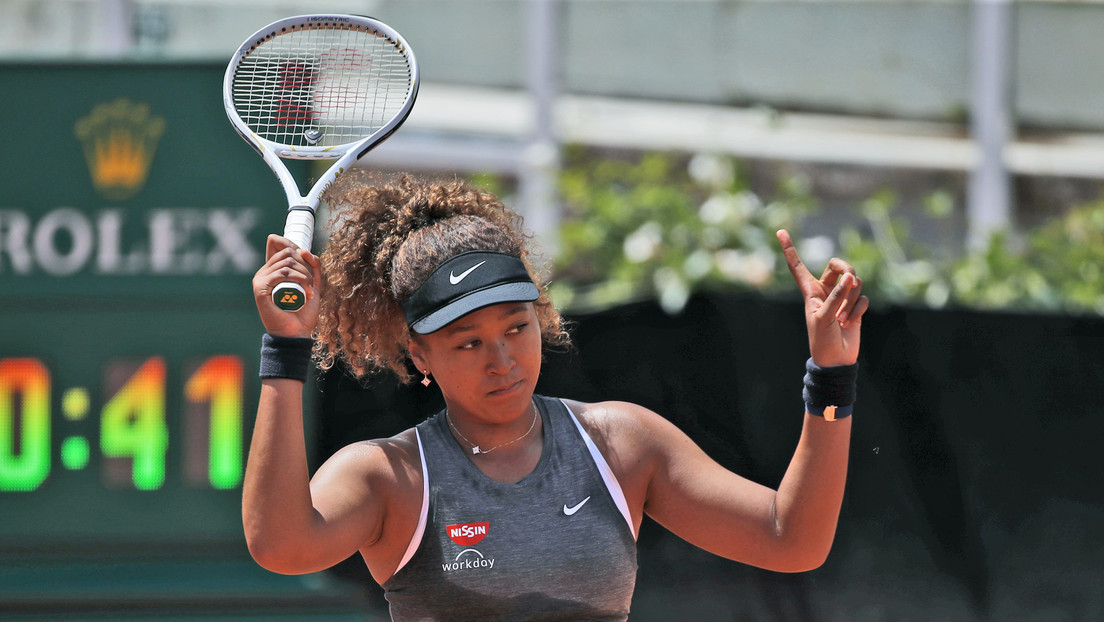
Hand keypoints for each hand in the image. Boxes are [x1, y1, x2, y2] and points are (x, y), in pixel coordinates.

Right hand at [253, 234, 321, 338]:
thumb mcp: (313, 284)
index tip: (309, 264)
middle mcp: (265, 272)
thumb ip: (313, 266)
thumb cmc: (303, 311)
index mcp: (273, 269)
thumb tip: (303, 250)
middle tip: (312, 284)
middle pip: (288, 252)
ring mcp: (260, 279)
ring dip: (305, 275)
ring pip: (287, 262)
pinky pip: (281, 273)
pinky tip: (306, 292)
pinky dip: (299, 280)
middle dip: (306, 266)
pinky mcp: (260, 288)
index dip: (296, 246)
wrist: (296, 333)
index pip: (279, 243)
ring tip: (310, 291)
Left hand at [777, 230, 867, 366]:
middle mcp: (825, 290)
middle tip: (851, 280)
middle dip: (847, 270)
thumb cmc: (822, 340)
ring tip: (842, 319)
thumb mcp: (824, 317)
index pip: (797, 266)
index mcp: (810, 291)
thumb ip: (837, 296)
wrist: (835, 360)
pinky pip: (862, 298)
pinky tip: (849, 323)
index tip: (780, 231)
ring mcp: (841, 298)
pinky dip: (858, 310)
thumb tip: (852, 276)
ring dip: (851, 300)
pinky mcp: (855, 307)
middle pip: (839, 265)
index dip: (789, 249)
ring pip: (854, 283)